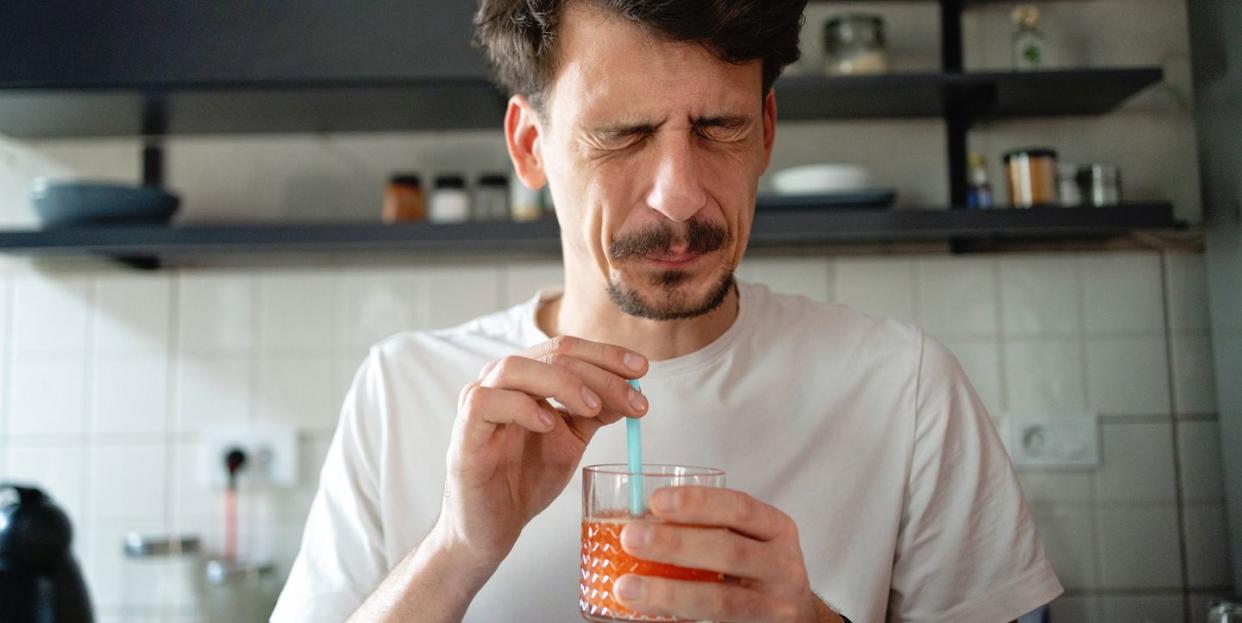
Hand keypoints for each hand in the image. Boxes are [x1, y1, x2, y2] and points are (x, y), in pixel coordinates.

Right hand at [433, 336, 648, 572]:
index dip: (606, 354)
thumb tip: (633, 391)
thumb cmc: (525, 480)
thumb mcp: (571, 440)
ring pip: (516, 367)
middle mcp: (501, 381)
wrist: (492, 527)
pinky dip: (522, 407)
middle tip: (631, 397)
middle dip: (599, 372)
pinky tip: (548, 425)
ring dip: (562, 382)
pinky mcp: (465, 431)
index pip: (567, 348)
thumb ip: (595, 412)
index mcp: (526, 377)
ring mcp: (478, 402)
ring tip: (593, 408)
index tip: (642, 370)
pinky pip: (487, 402)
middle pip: (551, 353)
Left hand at [613, 487, 836, 622]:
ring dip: (668, 592)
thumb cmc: (755, 567)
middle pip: (729, 552)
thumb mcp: (747, 538)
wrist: (792, 612)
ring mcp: (773, 605)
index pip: (739, 508)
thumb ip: (707, 528)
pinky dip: (676, 618)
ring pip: (720, 599)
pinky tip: (648, 613)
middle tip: (631, 538)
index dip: (697, 503)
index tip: (655, 500)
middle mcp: (782, 566)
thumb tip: (638, 519)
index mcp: (776, 529)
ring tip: (626, 587)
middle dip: (676, 544)